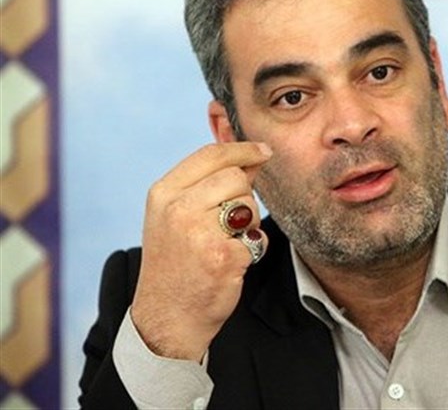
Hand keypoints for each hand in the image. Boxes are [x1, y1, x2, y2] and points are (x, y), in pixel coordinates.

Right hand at [130, 142, 270, 360]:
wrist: (166, 318)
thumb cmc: (176, 264)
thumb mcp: (176, 216)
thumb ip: (209, 184)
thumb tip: (254, 156)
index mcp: (163, 193)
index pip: (210, 155)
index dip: (242, 149)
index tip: (263, 151)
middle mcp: (178, 209)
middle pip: (236, 177)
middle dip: (243, 197)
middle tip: (228, 224)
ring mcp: (199, 233)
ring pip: (250, 205)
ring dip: (249, 224)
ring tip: (225, 244)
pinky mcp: (223, 257)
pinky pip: (258, 238)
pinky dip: (253, 250)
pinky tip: (232, 263)